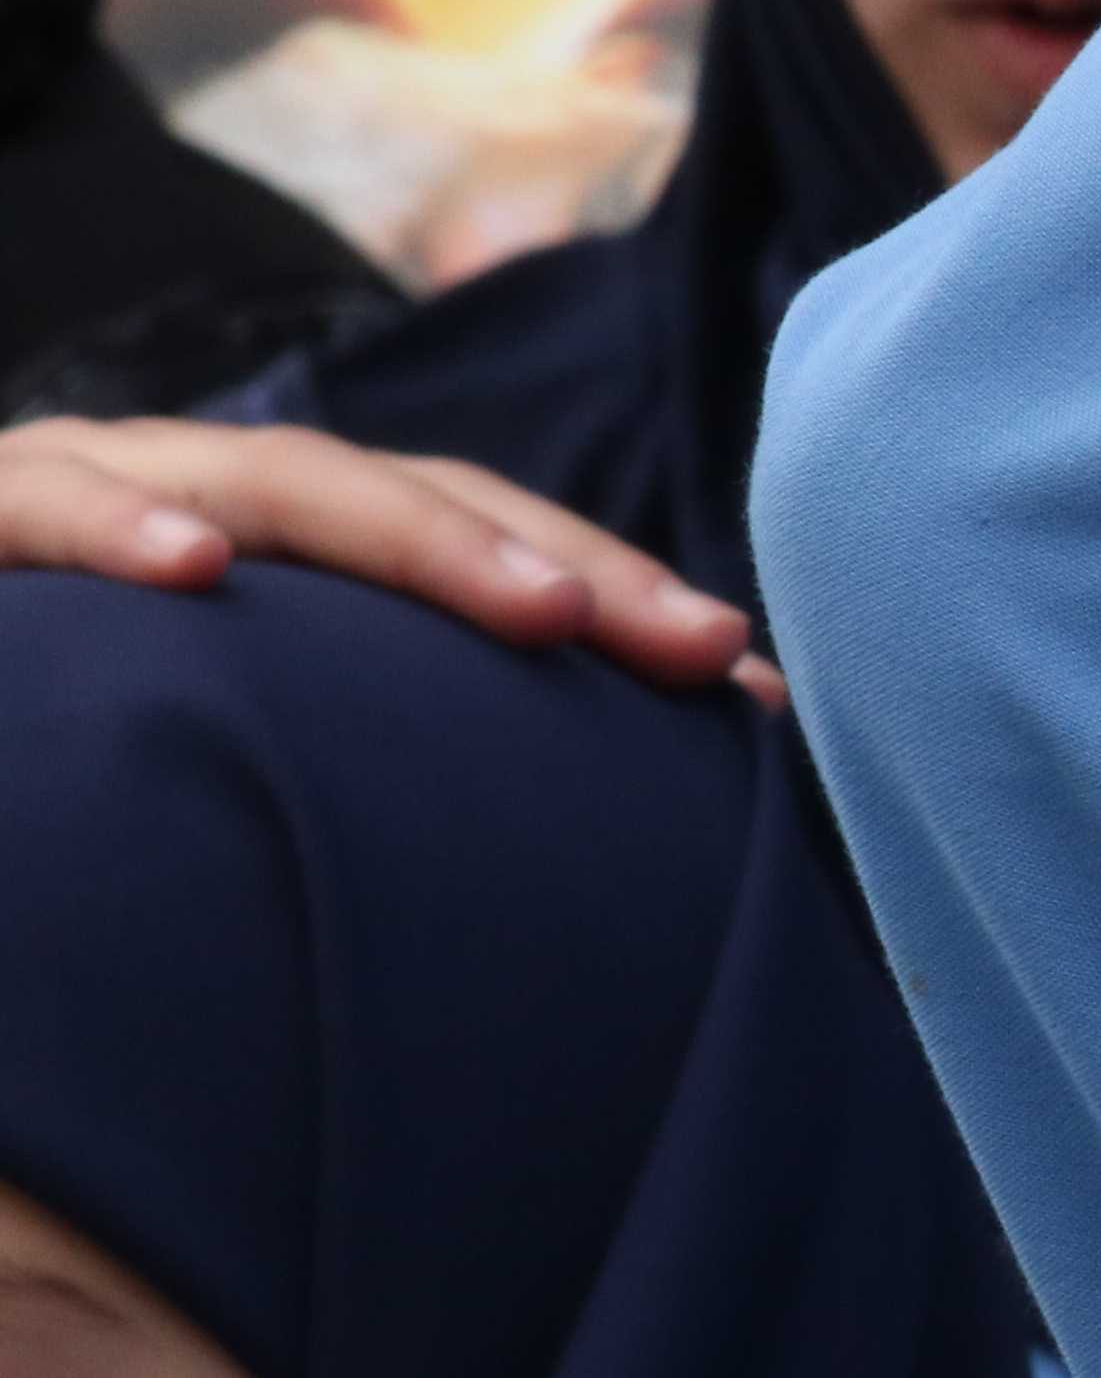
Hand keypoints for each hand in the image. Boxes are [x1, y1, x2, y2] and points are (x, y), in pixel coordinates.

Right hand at [0, 419, 768, 704]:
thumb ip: (366, 768)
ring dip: (411, 539)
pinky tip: (193, 577)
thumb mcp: (234, 744)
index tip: (751, 689)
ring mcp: (64, 487)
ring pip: (256, 483)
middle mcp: (181, 494)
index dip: (606, 593)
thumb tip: (602, 894)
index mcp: (268, 546)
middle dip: (562, 565)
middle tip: (697, 645)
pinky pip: (28, 513)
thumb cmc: (57, 736)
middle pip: (405, 500)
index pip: (467, 543)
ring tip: (541, 614)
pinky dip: (109, 536)